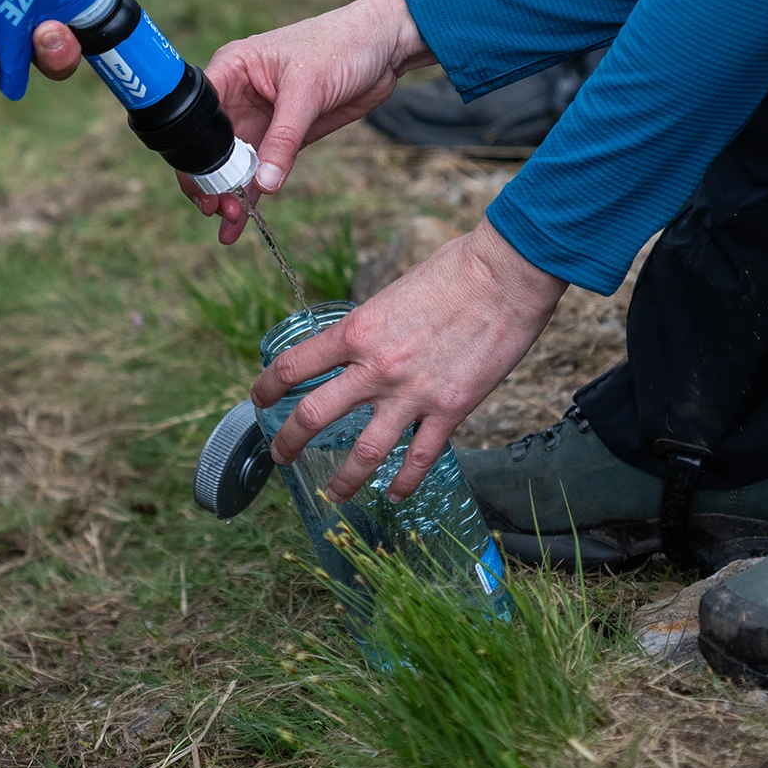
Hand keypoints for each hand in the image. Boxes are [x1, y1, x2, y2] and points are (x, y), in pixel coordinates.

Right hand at [182, 0, 434, 241]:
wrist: (383, 48)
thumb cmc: (341, 45)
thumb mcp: (308, 90)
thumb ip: (284, 137)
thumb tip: (264, 183)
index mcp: (233, 69)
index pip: (199, 116)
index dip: (193, 152)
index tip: (201, 185)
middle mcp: (239, 96)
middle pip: (212, 146)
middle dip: (212, 181)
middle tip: (216, 210)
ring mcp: (260, 119)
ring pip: (235, 165)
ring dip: (230, 194)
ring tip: (228, 226)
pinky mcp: (284, 137)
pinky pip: (261, 171)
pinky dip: (253, 196)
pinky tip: (241, 222)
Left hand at [251, 222, 566, 500]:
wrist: (507, 275)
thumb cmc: (454, 271)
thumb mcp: (393, 293)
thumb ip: (372, 327)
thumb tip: (360, 348)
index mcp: (357, 330)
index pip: (294, 366)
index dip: (268, 386)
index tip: (260, 397)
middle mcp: (376, 367)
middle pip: (312, 416)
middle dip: (288, 442)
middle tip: (281, 457)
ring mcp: (413, 393)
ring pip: (365, 452)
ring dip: (343, 479)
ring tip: (332, 496)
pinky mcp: (451, 409)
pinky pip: (419, 457)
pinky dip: (405, 482)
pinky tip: (394, 493)